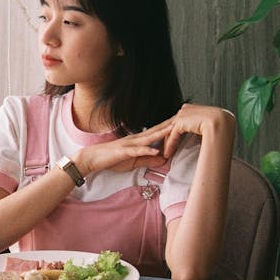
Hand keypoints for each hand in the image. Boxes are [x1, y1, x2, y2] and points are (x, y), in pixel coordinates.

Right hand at [75, 105, 233, 176]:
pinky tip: (157, 152)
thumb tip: (163, 160)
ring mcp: (130, 144)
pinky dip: (147, 151)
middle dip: (172, 124)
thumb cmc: (112, 159)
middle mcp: (137, 138)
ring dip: (163, 134)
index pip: (159, 132)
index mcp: (140, 140)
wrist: (93, 159)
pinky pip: (137, 151)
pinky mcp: (123, 151)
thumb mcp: (134, 161)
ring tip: (175, 129)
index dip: (172, 126)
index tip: (185, 121)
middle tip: (186, 118)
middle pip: (157, 130)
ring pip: (149, 138)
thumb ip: (148, 160)